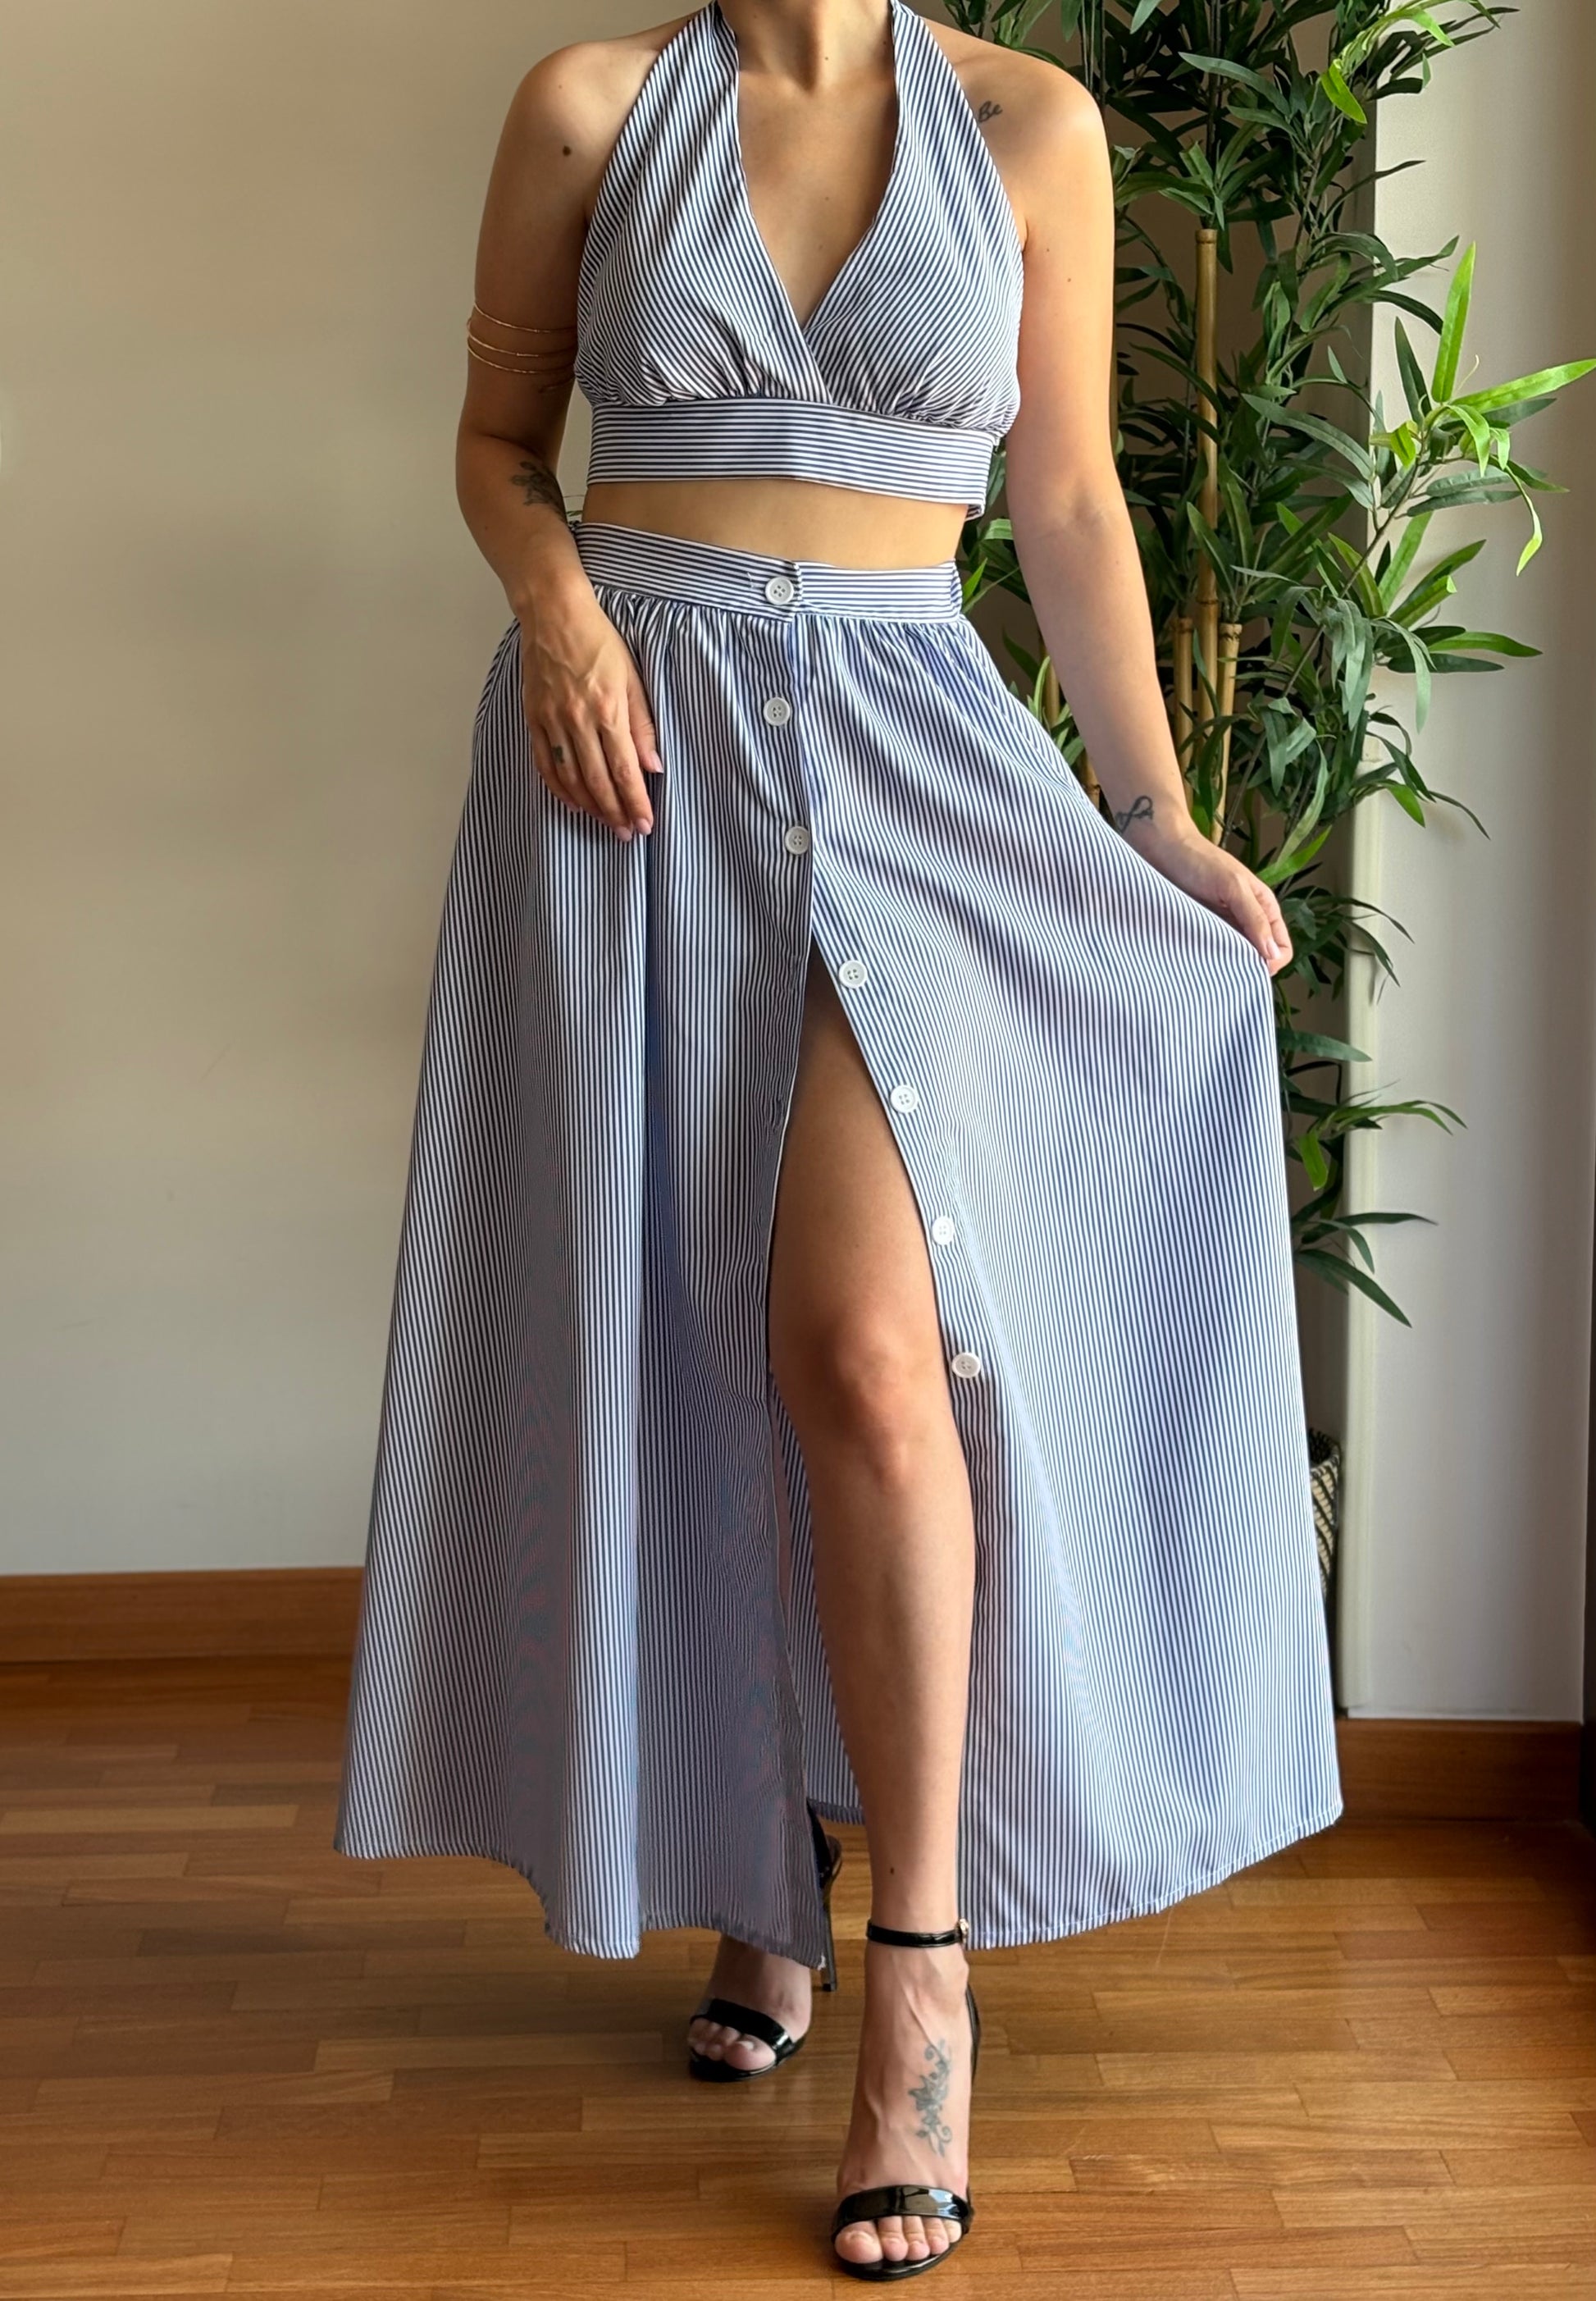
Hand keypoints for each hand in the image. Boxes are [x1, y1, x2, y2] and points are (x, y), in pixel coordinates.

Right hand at [518, 591, 662, 839]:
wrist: (554, 614)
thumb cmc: (598, 640)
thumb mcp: (632, 678)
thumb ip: (643, 725)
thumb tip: (653, 766)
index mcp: (608, 711)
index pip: (625, 771)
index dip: (636, 802)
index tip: (645, 824)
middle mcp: (578, 721)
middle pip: (598, 782)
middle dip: (615, 813)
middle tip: (627, 833)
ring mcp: (552, 721)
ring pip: (571, 779)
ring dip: (590, 807)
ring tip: (606, 823)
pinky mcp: (534, 718)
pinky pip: (545, 764)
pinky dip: (559, 788)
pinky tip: (573, 802)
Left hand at [1126, 816, 1292, 976]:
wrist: (1161, 848)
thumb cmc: (1199, 861)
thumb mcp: (1233, 886)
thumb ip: (1254, 918)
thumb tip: (1272, 954)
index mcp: (1264, 909)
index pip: (1281, 949)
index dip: (1272, 961)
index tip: (1249, 965)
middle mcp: (1247, 921)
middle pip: (1259, 958)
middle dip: (1248, 967)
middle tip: (1225, 968)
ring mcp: (1223, 927)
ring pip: (1235, 958)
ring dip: (1226, 965)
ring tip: (1208, 965)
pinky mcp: (1200, 930)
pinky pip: (1211, 953)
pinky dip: (1207, 959)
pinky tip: (1196, 959)